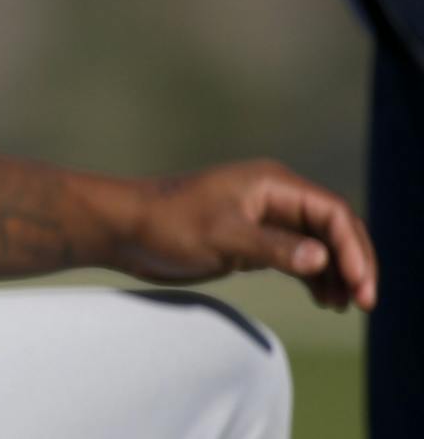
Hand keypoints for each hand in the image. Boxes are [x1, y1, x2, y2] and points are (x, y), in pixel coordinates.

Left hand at [116, 160, 377, 310]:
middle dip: (354, 263)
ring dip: (338, 273)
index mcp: (272, 184)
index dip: (354, 248)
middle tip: (366, 303)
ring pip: (320, 245)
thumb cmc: (168, 225)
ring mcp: (265, 219)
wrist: (125, 230)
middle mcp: (274, 197)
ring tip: (344, 307)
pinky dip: (316, 277)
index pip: (333, 212)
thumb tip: (321, 259)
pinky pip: (299, 257)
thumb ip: (272, 248)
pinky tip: (325, 301)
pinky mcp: (253, 240)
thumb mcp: (221, 237)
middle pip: (334, 228)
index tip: (361, 286)